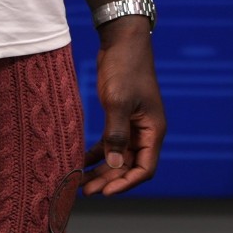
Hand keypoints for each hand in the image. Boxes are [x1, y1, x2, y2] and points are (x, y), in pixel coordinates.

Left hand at [83, 21, 164, 195]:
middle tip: (85, 191)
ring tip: (79, 183)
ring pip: (117, 157)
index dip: (126, 183)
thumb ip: (116, 133)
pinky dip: (96, 153)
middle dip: (108, 180)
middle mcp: (145, 131)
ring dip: (101, 170)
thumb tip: (111, 165)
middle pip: (129, 166)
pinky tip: (80, 161)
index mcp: (153, 129)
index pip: (145, 169)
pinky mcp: (119, 117)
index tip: (105, 192)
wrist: (122, 40)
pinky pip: (109, 143)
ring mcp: (132, 124)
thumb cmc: (125, 68)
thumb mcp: (119, 101)